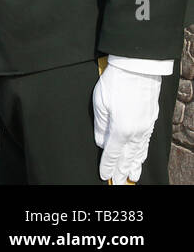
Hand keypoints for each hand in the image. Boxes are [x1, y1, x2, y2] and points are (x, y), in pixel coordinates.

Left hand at [93, 59, 161, 183]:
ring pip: (139, 151)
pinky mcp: (150, 119)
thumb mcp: (100, 104)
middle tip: (118, 183)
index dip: (108, 166)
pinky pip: (146, 142)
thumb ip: (100, 127)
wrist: (138, 69)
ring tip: (132, 176)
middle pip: (128, 157)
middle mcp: (136, 132)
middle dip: (122, 170)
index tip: (104, 176)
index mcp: (121, 130)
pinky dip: (143, 152)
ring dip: (135, 164)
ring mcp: (146, 126)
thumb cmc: (115, 84)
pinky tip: (141, 156)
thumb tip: (101, 143)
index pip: (113, 154)